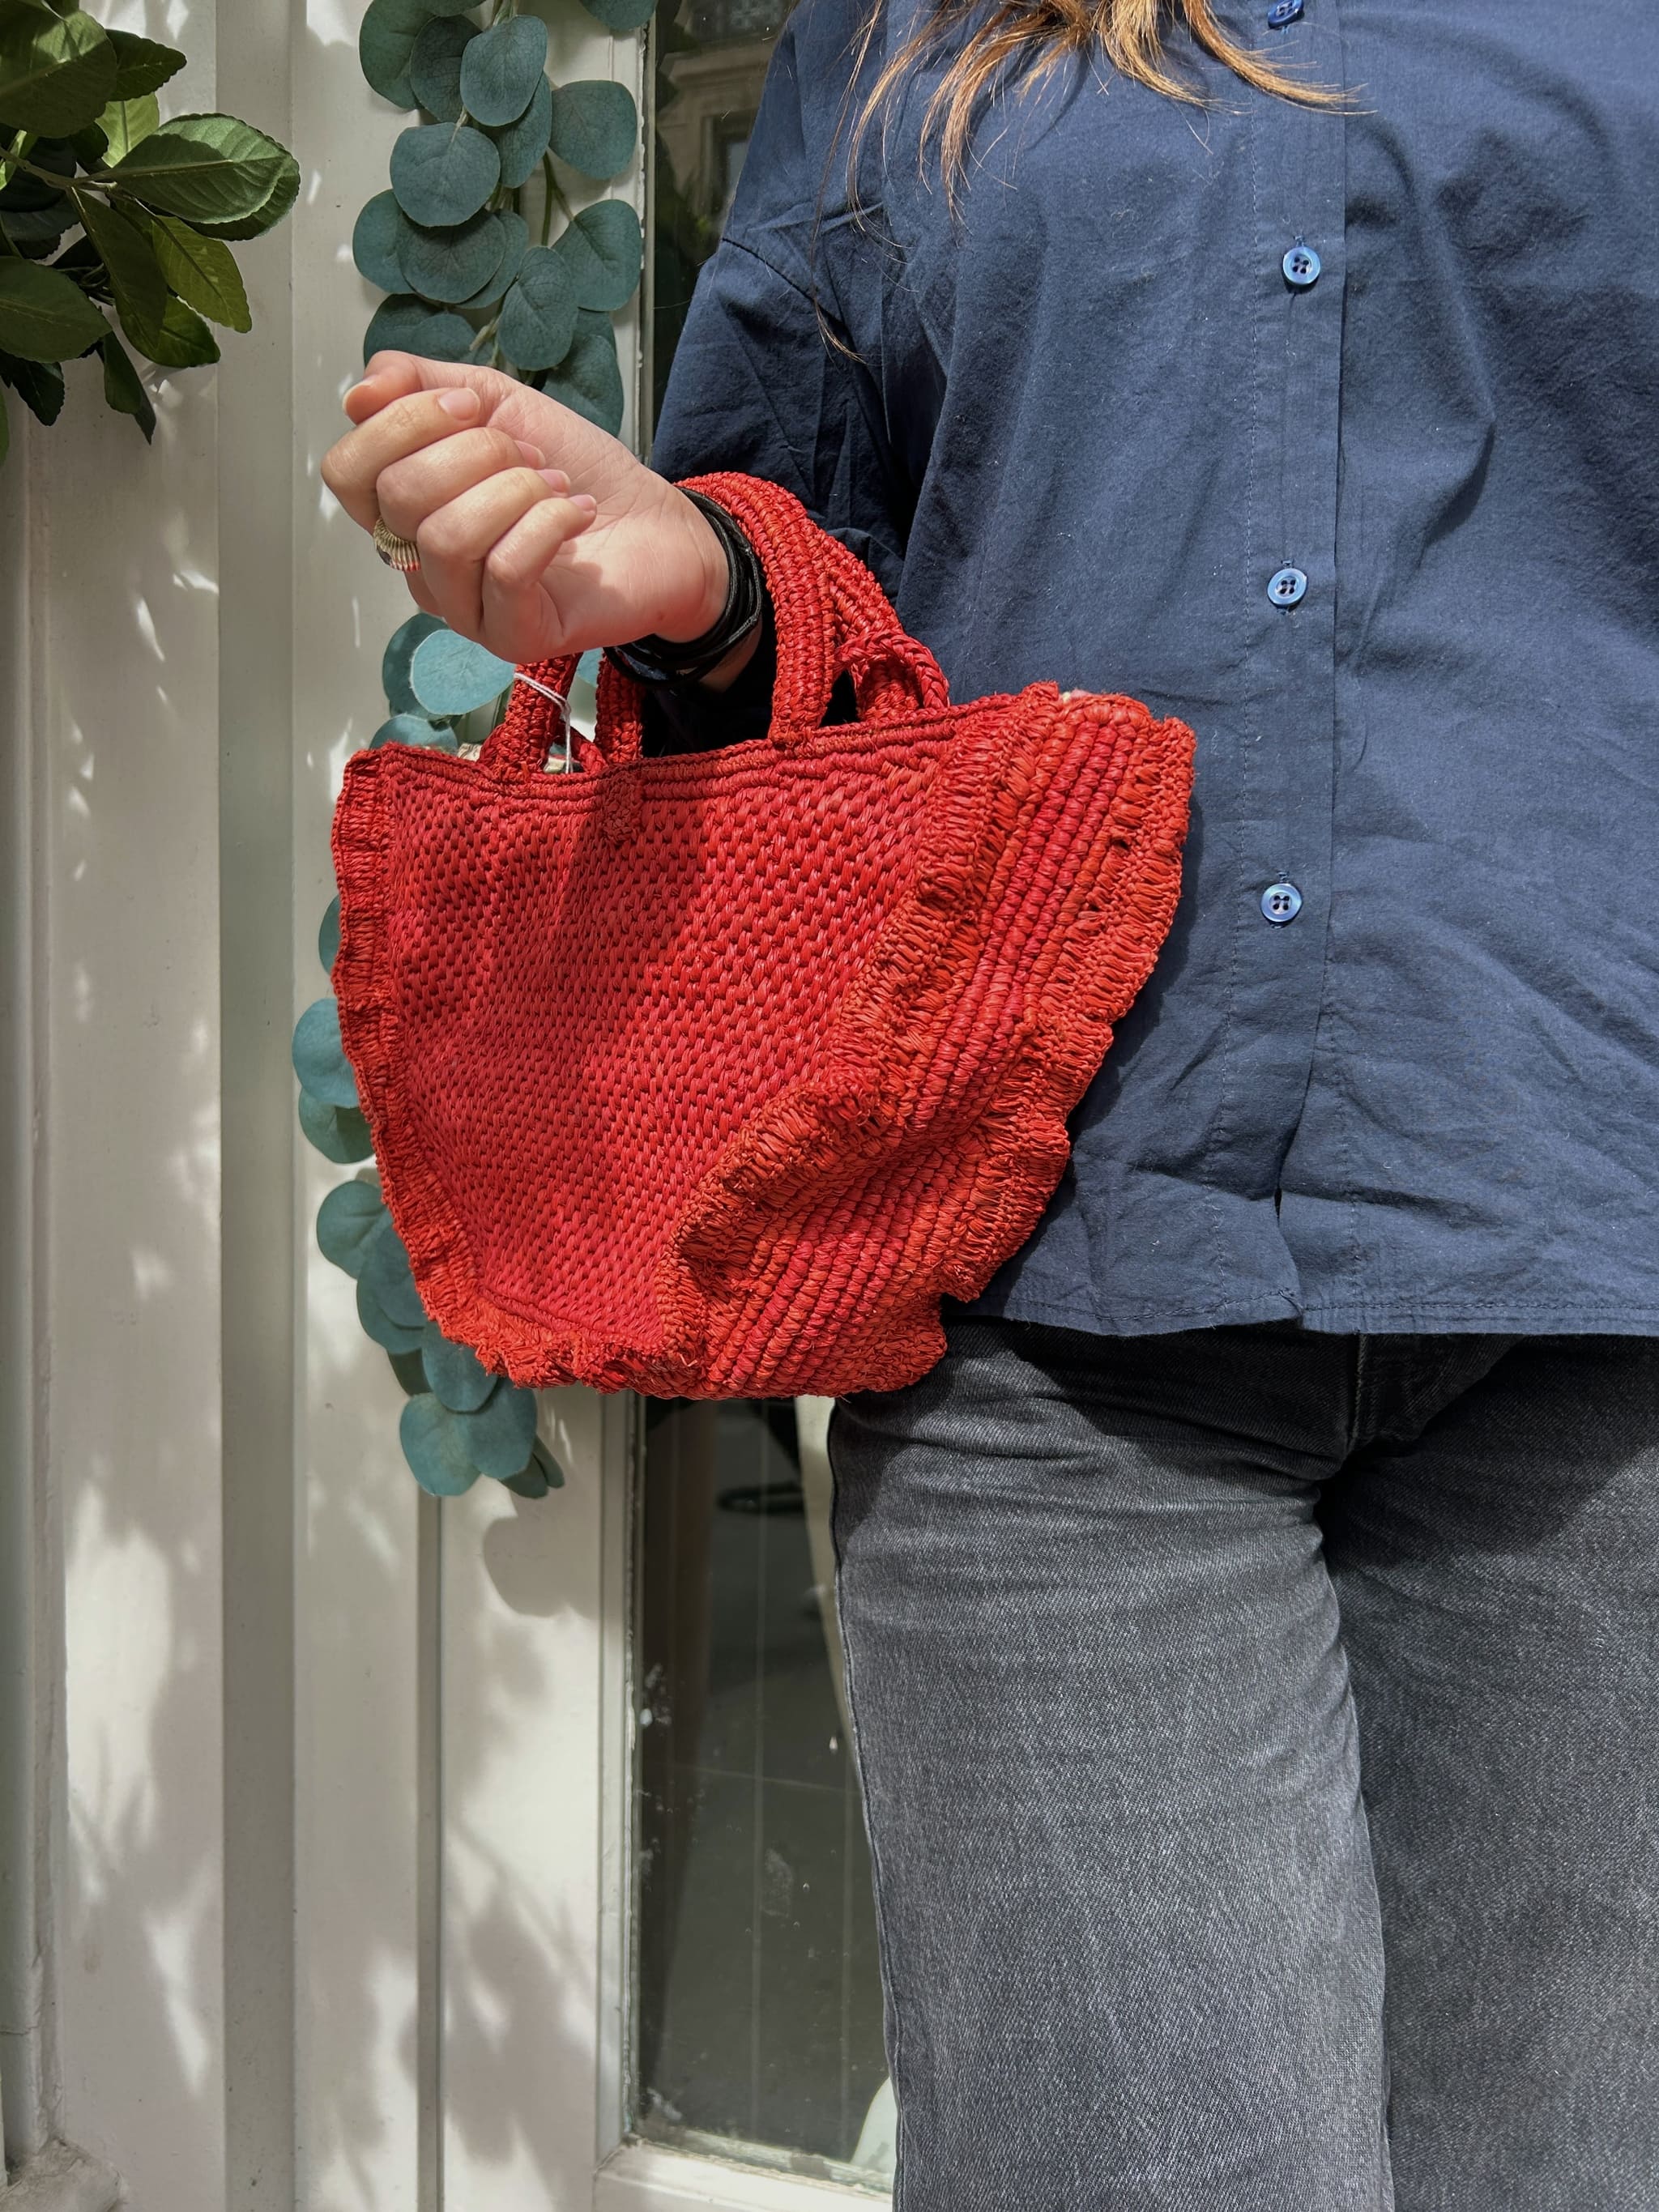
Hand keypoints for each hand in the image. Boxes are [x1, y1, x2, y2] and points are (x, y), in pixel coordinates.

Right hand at [320, 351, 740, 672]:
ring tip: (555, 486)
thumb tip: (359, 395)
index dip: (402, 423)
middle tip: (529, 455)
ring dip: (516, 490)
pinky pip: (505, 570)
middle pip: (398, 497)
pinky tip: (577, 513)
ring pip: (448, 536)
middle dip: (476, 451)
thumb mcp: (494, 402)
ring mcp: (464, 608)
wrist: (656, 522)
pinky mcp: (512, 636)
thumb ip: (420, 384)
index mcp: (404, 511)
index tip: (470, 405)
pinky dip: (550, 525)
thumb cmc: (573, 469)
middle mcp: (421, 566)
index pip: (348, 473)